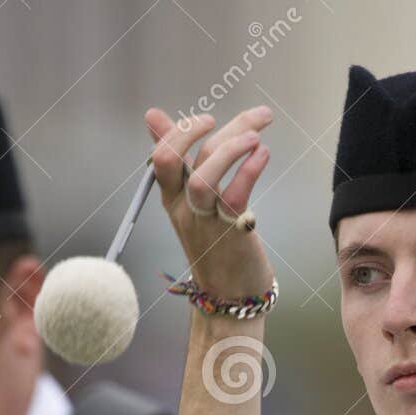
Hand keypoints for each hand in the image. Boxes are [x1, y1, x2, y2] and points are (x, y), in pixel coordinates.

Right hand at [144, 103, 274, 297]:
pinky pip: (235, 196)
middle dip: (204, 130)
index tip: (207, 118)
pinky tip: (263, 155)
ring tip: (256, 135)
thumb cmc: (215, 246)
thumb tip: (153, 117)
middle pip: (180, 160)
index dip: (179, 131)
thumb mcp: (190, 202)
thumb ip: (179, 160)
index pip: (162, 158)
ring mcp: (206, 222)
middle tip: (244, 119)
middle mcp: (185, 209)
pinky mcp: (232, 233)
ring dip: (230, 148)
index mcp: (173, 199)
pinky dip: (249, 169)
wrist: (229, 297)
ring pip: (204, 177)